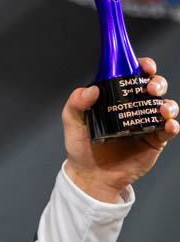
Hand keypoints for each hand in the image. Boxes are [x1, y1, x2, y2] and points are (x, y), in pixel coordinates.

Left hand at [63, 57, 178, 202]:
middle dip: (157, 82)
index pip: (133, 74)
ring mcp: (146, 123)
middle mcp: (134, 106)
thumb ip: (76, 104)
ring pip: (167, 106)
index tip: (143, 66)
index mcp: (117, 97)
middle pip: (154, 86)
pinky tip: (168, 125)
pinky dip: (173, 125)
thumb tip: (91, 89)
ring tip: (162, 110)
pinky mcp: (155, 140)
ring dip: (168, 104)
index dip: (142, 66)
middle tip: (151, 88)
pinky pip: (170, 130)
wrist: (92, 176)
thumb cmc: (82, 147)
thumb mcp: (72, 122)